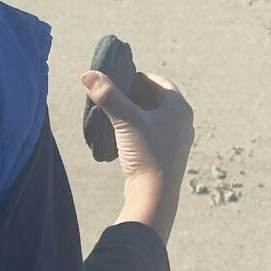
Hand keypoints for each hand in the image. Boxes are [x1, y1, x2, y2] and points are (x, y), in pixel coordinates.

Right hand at [81, 67, 194, 241]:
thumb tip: (88, 74)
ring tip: (114, 115)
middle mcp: (182, 121)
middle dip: (134, 96)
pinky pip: (152, 134)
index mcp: (179, 107)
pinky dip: (137, 130)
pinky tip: (122, 135)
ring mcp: (176, 140)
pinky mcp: (167, 155)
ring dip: (134, 114)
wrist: (154, 195)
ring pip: (153, 117)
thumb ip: (108, 96)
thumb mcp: (126, 121)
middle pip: (156, 99)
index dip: (137, 78)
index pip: (158, 81)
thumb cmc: (146, 153)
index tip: (118, 79)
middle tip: (113, 96)